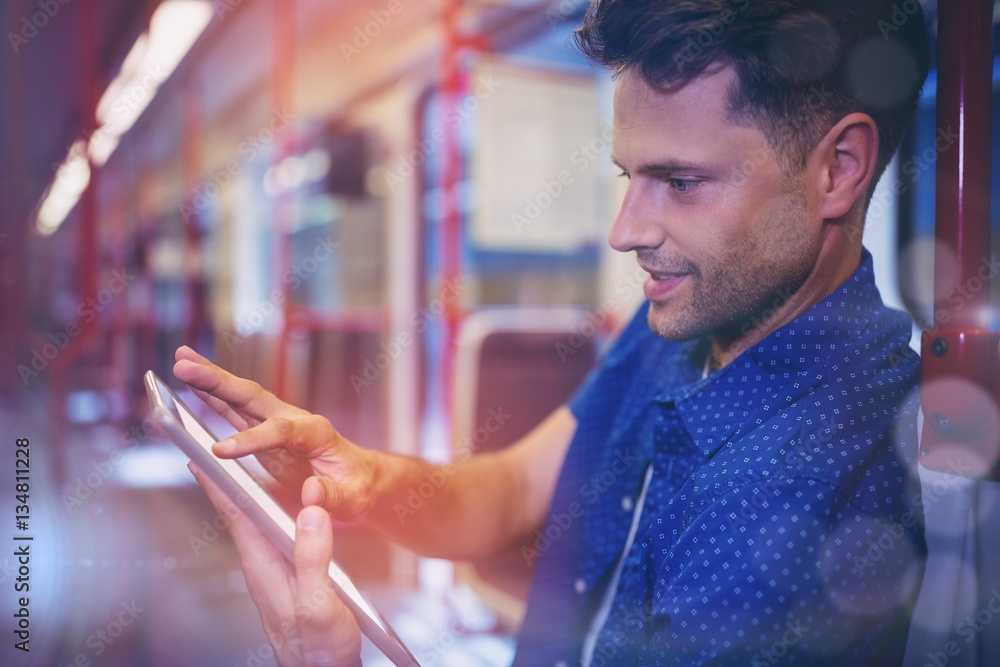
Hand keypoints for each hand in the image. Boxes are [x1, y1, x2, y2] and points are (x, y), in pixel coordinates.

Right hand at [173, 346, 377, 520]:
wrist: (361, 477)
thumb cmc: (358, 486)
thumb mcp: (352, 498)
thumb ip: (332, 496)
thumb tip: (311, 491)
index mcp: (315, 432)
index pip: (279, 431)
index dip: (250, 439)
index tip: (220, 451)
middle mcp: (294, 420)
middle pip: (253, 397)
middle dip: (218, 381)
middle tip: (184, 365)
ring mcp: (277, 423)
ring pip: (240, 398)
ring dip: (210, 380)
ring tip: (180, 361)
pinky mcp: (265, 433)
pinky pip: (235, 412)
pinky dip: (213, 398)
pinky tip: (192, 386)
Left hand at [189, 461, 362, 666]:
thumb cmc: (318, 647)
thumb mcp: (319, 602)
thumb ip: (314, 557)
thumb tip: (310, 509)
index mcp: (263, 566)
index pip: (234, 515)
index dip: (216, 484)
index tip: (196, 456)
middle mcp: (263, 565)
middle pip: (239, 514)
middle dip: (224, 482)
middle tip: (207, 451)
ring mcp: (274, 571)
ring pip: (256, 523)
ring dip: (245, 495)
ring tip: (236, 469)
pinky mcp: (289, 576)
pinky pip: (274, 534)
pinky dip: (271, 511)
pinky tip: (278, 505)